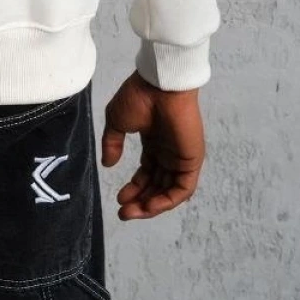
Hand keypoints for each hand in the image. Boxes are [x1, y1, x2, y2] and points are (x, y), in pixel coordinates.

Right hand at [101, 70, 205, 220]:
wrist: (160, 85)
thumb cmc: (139, 97)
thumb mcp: (116, 120)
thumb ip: (112, 143)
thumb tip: (108, 165)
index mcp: (154, 142)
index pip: (147, 173)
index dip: (134, 188)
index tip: (119, 199)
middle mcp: (168, 152)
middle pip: (157, 185)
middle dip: (140, 201)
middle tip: (124, 213)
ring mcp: (181, 157)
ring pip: (169, 191)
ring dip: (151, 205)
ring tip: (132, 213)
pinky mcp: (191, 161)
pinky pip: (183, 188)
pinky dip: (167, 201)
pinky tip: (149, 207)